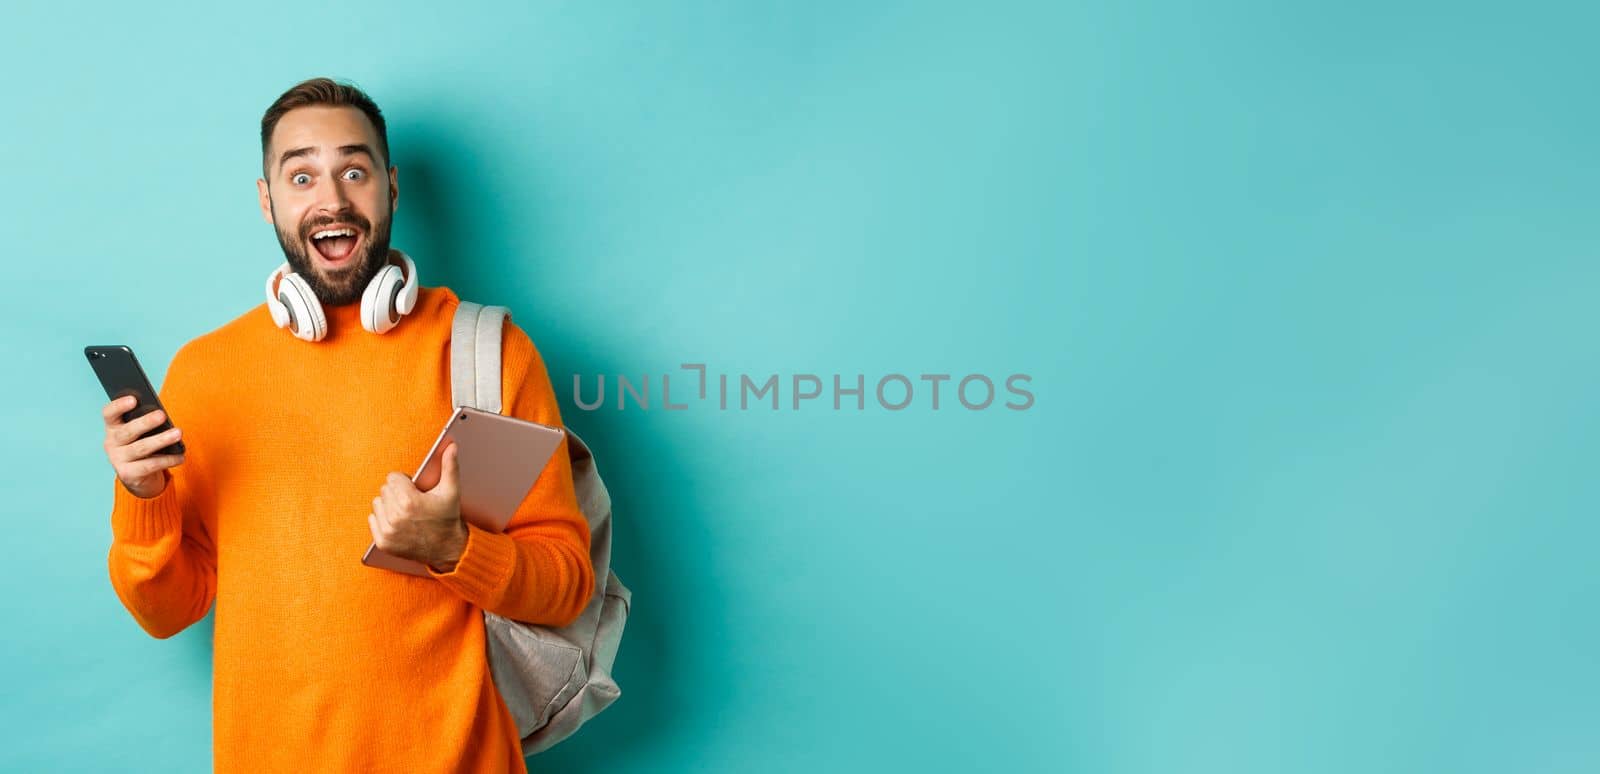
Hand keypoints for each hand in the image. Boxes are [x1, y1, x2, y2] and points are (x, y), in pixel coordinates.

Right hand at [102, 395, 184, 498]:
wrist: (139, 476)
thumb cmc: (142, 445)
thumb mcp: (142, 433)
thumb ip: (146, 423)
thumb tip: (162, 415)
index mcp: (113, 427)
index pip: (109, 414)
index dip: (119, 406)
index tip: (134, 399)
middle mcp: (111, 443)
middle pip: (127, 431)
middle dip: (145, 422)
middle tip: (162, 415)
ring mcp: (117, 460)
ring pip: (140, 448)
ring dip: (161, 440)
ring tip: (178, 433)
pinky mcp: (127, 474)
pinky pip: (150, 465)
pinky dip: (167, 460)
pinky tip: (180, 456)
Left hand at [368, 441, 467, 571]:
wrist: (447, 550)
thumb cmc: (448, 518)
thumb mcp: (451, 491)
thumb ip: (449, 466)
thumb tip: (451, 446)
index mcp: (409, 501)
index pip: (392, 478)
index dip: (405, 482)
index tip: (415, 490)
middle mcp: (396, 516)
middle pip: (384, 490)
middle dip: (397, 493)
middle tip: (413, 502)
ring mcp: (388, 531)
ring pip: (377, 503)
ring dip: (388, 505)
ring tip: (405, 512)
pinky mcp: (383, 542)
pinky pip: (372, 519)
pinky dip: (382, 519)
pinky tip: (398, 523)